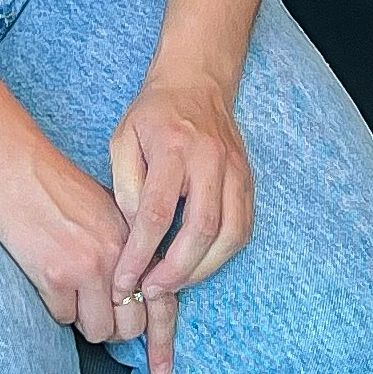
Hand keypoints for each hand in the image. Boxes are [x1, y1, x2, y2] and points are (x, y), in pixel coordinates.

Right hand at [0, 143, 177, 349]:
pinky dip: (54, 306)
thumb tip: (131, 291)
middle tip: (94, 311)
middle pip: (129, 326)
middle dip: (112, 328)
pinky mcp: (55, 276)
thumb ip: (123, 246)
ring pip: (96, 330)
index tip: (160, 369)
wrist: (14, 166)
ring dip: (81, 319)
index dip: (162, 340)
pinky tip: (45, 276)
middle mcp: (117, 255)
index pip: (161, 299)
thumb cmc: (54, 184)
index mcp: (132, 236)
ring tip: (67, 290)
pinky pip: (62, 318)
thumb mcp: (104, 208)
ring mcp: (87, 267)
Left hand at [107, 68, 253, 373]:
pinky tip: (199, 265)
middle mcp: (210, 160)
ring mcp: (235, 171)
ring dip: (202, 270)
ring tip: (173, 284)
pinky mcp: (248, 181)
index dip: (140, 253)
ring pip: (230, 235)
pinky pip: (243, 229)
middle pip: (201, 229)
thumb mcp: (124, 138)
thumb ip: (126, 185)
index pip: (157, 212)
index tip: (124, 280)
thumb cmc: (153, 114)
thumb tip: (136, 235)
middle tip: (151, 290)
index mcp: (173, 147)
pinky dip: (223, 255)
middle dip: (175, 270)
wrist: (196, 82)